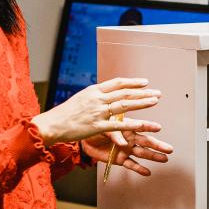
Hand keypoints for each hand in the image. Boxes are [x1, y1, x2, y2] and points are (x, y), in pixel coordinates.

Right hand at [32, 77, 161, 145]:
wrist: (52, 124)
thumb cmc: (65, 114)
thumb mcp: (80, 99)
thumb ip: (94, 96)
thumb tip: (105, 94)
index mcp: (93, 90)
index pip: (117, 83)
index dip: (132, 82)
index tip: (145, 82)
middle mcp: (97, 99)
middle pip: (124, 93)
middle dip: (143, 92)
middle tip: (157, 92)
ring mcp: (97, 112)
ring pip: (124, 105)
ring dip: (141, 103)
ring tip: (155, 101)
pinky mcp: (96, 126)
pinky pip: (117, 125)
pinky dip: (131, 124)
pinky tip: (143, 123)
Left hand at [81, 131, 173, 176]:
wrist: (85, 141)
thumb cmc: (94, 129)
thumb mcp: (103, 128)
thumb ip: (114, 134)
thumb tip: (124, 143)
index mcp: (126, 127)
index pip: (139, 126)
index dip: (148, 126)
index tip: (158, 127)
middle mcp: (129, 138)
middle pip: (146, 142)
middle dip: (157, 145)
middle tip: (169, 149)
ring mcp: (126, 149)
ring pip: (142, 153)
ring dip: (153, 156)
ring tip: (164, 159)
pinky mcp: (121, 159)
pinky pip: (131, 164)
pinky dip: (139, 168)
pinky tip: (147, 172)